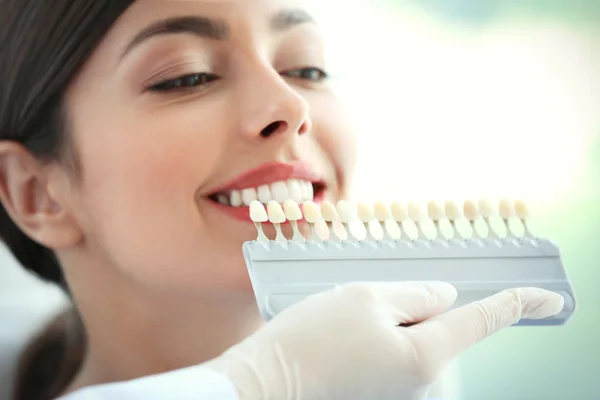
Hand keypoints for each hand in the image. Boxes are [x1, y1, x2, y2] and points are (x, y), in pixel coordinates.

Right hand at [204, 282, 563, 399]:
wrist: (266, 386)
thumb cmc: (313, 340)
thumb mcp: (366, 297)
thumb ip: (415, 294)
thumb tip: (443, 298)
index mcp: (426, 356)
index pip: (482, 321)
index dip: (517, 303)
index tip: (549, 297)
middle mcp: (421, 382)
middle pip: (438, 326)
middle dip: (411, 308)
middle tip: (362, 308)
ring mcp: (399, 391)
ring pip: (411, 338)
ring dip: (387, 323)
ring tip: (342, 328)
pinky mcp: (379, 393)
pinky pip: (392, 354)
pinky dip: (375, 339)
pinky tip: (341, 340)